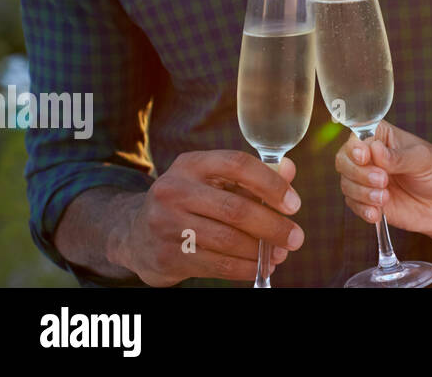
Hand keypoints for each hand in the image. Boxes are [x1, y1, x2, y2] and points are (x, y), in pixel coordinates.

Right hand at [112, 150, 302, 286]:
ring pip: (228, 240)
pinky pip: (217, 265)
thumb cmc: (189, 201)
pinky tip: (259, 267)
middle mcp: (174, 190)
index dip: (271, 184)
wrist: (135, 232)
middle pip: (236, 209)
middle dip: (273, 226)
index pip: (238, 165)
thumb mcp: (213, 180)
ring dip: (261, 251)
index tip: (294, 204)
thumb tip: (290, 170)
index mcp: (191, 164)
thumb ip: (252, 175)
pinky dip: (244, 268)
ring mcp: (167, 224)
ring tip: (280, 254)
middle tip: (296, 238)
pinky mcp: (167, 255)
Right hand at [336, 121, 431, 238]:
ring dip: (362, 192)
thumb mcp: (425, 160)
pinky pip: (353, 205)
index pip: (358, 135)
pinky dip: (362, 209)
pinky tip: (377, 213)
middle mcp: (371, 157)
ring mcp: (368, 180)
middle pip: (344, 160)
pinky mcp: (369, 202)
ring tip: (384, 198)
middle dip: (359, 172)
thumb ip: (399, 157)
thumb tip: (375, 150)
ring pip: (346, 183)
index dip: (356, 146)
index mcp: (384, 137)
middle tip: (383, 180)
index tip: (364, 156)